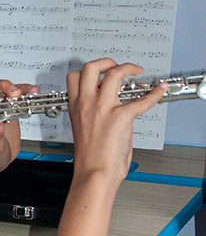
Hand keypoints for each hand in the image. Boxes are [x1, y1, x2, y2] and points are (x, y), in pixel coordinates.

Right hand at [68, 58, 167, 185]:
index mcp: (76, 108)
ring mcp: (103, 109)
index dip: (90, 71)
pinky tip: (159, 91)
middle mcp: (87, 104)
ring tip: (135, 71)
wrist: (94, 173)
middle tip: (115, 66)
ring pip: (114, 73)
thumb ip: (92, 114)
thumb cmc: (90, 159)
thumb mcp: (83, 130)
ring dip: (127, 68)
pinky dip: (154, 94)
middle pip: (91, 67)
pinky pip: (142, 99)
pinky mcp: (121, 117)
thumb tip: (109, 106)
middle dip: (106, 62)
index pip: (75, 77)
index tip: (100, 74)